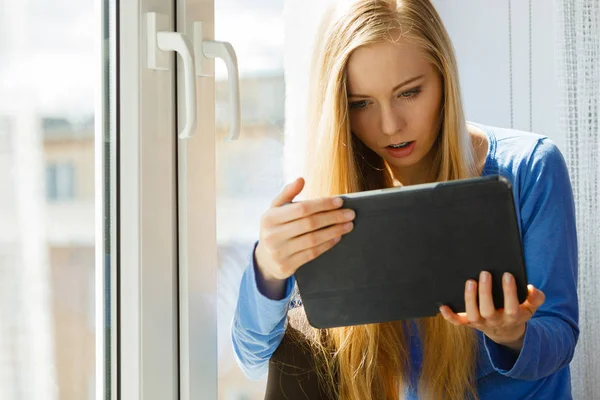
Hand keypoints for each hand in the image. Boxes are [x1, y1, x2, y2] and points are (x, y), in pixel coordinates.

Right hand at [254, 177, 354, 297]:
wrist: (265, 260)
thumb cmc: (275, 229)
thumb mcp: (275, 210)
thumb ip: (287, 193)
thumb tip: (301, 179)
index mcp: (269, 218)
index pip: (302, 208)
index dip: (322, 204)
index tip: (340, 201)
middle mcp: (272, 235)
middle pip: (310, 223)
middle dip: (333, 217)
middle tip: (350, 213)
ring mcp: (279, 252)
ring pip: (313, 239)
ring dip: (334, 231)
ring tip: (348, 225)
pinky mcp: (287, 266)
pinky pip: (312, 253)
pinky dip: (327, 244)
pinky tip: (337, 237)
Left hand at [439, 271, 545, 350]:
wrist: (506, 331)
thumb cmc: (517, 312)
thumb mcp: (530, 307)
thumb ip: (536, 298)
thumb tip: (532, 288)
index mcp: (512, 317)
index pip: (511, 306)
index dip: (509, 292)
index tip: (507, 275)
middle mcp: (494, 321)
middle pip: (488, 310)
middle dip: (485, 292)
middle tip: (485, 273)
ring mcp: (480, 323)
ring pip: (473, 315)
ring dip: (470, 299)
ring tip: (470, 281)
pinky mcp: (469, 323)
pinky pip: (458, 322)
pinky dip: (449, 316)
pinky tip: (442, 305)